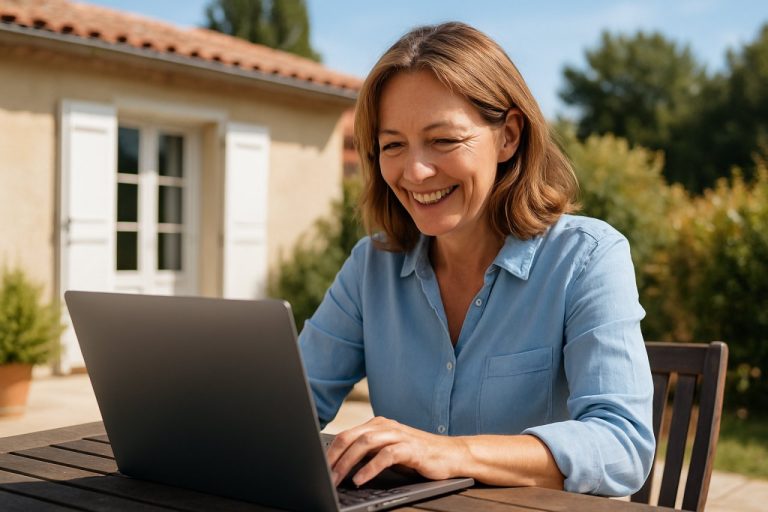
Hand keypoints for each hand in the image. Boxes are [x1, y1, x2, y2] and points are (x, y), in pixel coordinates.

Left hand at [326, 416, 465, 486]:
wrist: (450, 454)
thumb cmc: (417, 456)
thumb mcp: (387, 452)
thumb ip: (367, 453)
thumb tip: (339, 466)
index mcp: (377, 425)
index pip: (346, 435)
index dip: (330, 452)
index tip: (318, 468)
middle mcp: (385, 426)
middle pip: (351, 437)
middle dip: (334, 457)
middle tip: (324, 475)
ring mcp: (398, 435)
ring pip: (365, 443)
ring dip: (348, 463)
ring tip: (337, 479)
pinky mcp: (410, 448)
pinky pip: (385, 455)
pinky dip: (370, 468)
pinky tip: (360, 479)